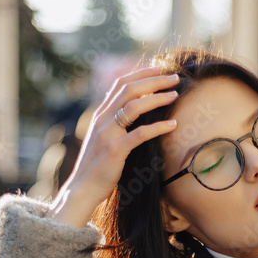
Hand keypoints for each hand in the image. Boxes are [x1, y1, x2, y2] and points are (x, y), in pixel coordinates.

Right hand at [48, 64, 179, 226]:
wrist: (82, 188)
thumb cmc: (97, 166)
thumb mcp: (103, 139)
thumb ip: (114, 125)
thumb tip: (134, 114)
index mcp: (100, 114)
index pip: (120, 84)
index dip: (141, 73)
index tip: (160, 69)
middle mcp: (102, 119)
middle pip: (129, 89)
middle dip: (154, 80)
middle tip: (175, 77)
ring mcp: (107, 133)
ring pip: (134, 106)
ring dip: (157, 97)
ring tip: (175, 94)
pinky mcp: (115, 150)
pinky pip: (140, 134)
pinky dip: (158, 127)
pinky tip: (173, 125)